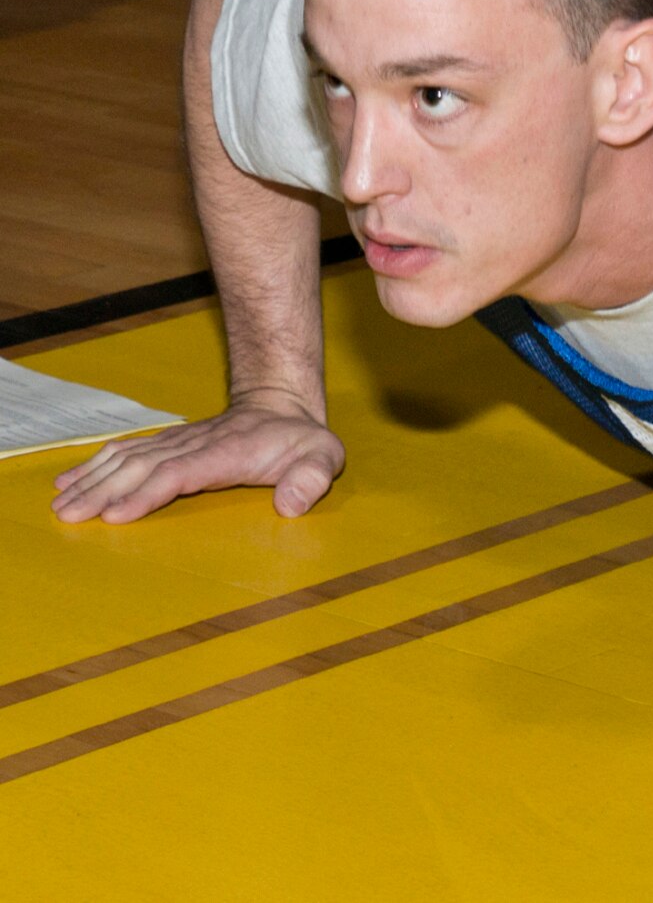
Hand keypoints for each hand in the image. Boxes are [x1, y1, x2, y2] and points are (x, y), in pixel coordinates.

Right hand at [51, 390, 344, 523]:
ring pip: (128, 459)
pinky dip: (96, 465)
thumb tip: (293, 505)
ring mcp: (178, 442)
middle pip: (142, 467)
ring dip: (93, 480)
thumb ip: (312, 478)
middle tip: (70, 515)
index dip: (149, 493)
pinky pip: (126, 452)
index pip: (180, 473)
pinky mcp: (167, 443)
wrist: (282, 405)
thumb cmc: (301, 440)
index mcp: (227, 453)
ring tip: (61, 503)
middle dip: (104, 491)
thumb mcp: (324, 457)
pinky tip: (70, 480)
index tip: (117, 515)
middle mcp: (194, 445)